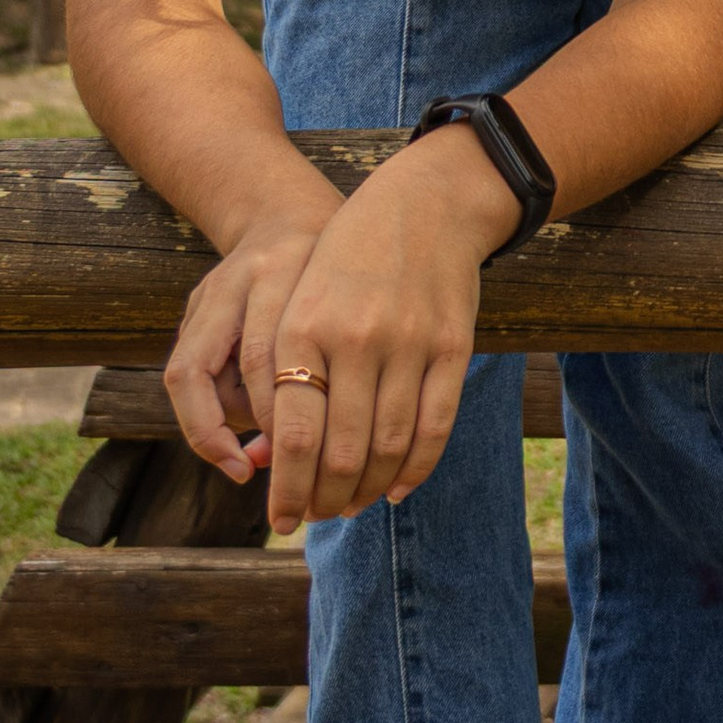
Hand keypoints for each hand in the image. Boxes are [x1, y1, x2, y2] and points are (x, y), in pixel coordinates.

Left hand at [166, 128, 520, 531]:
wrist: (424, 203)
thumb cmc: (347, 260)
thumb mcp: (299, 304)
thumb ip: (283, 375)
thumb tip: (270, 458)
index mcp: (302, 328)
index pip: (293, 436)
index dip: (288, 489)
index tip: (281, 518)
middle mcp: (354, 338)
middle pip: (340, 452)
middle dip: (324, 500)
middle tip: (316, 518)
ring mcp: (409, 343)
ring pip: (388, 446)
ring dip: (367, 491)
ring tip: (352, 506)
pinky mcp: (452, 346)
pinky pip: (435, 426)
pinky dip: (416, 468)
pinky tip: (397, 487)